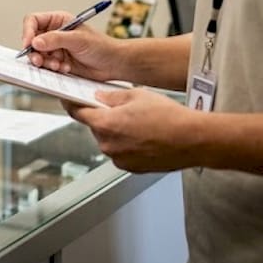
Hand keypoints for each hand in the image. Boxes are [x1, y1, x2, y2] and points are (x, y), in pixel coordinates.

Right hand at [21, 10, 126, 79]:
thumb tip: (36, 41)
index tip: (29, 44)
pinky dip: (53, 69)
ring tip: (59, 65)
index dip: (28, 32)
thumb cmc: (102, 46)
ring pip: (37, 55)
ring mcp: (55, 49)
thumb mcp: (78, 40)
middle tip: (40, 61)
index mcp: (58, 21)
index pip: (33, 21)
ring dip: (46, 62)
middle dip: (35, 52)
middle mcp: (54, 33)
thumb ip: (56, 39)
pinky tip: (65, 68)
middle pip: (32, 40)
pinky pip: (46, 66)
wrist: (113, 64)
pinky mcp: (57, 62)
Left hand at [66, 88, 202, 172]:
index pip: (78, 113)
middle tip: (123, 109)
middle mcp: (108, 145)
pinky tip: (145, 136)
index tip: (69, 100)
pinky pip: (122, 152)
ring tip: (140, 124)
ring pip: (109, 141)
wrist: (193, 139)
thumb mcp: (136, 95)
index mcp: (105, 124)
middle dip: (104, 118)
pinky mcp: (131, 167)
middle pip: (96, 127)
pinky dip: (128, 144)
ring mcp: (119, 159)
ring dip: (117, 132)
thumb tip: (98, 98)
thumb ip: (111, 97)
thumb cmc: (169, 117)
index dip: (72, 104)